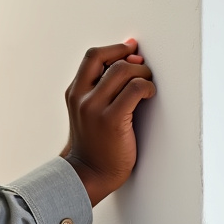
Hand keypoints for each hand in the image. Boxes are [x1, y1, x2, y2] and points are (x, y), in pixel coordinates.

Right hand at [59, 39, 155, 205]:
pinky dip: (147, 88)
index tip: (131, 49)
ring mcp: (95, 109)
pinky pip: (135, 90)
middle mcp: (81, 98)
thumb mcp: (86, 111)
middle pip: (110, 60)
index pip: (93, 56)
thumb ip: (100, 88)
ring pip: (124, 71)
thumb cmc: (94, 144)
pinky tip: (148, 96)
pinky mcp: (112, 120)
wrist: (89, 174)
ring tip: (147, 87)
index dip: (116, 49)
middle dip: (133, 62)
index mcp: (74, 92)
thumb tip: (130, 59)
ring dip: (142, 74)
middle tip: (143, 73)